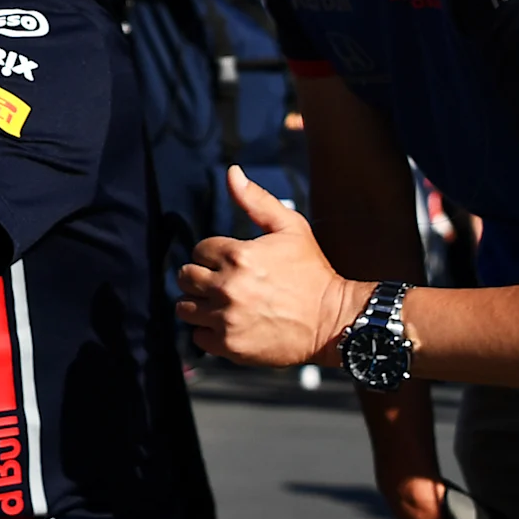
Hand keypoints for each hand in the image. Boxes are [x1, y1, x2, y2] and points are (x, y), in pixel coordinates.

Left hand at [177, 167, 369, 369]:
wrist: (333, 319)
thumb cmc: (312, 272)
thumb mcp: (290, 228)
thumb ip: (256, 200)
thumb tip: (232, 172)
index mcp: (238, 254)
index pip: (198, 250)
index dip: (212, 255)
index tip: (230, 264)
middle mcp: (228, 286)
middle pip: (185, 277)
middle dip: (200, 277)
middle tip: (222, 284)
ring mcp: (227, 318)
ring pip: (185, 308)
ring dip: (200, 305)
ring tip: (223, 305)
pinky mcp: (230, 346)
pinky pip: (198, 337)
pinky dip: (209, 332)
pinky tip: (229, 325)